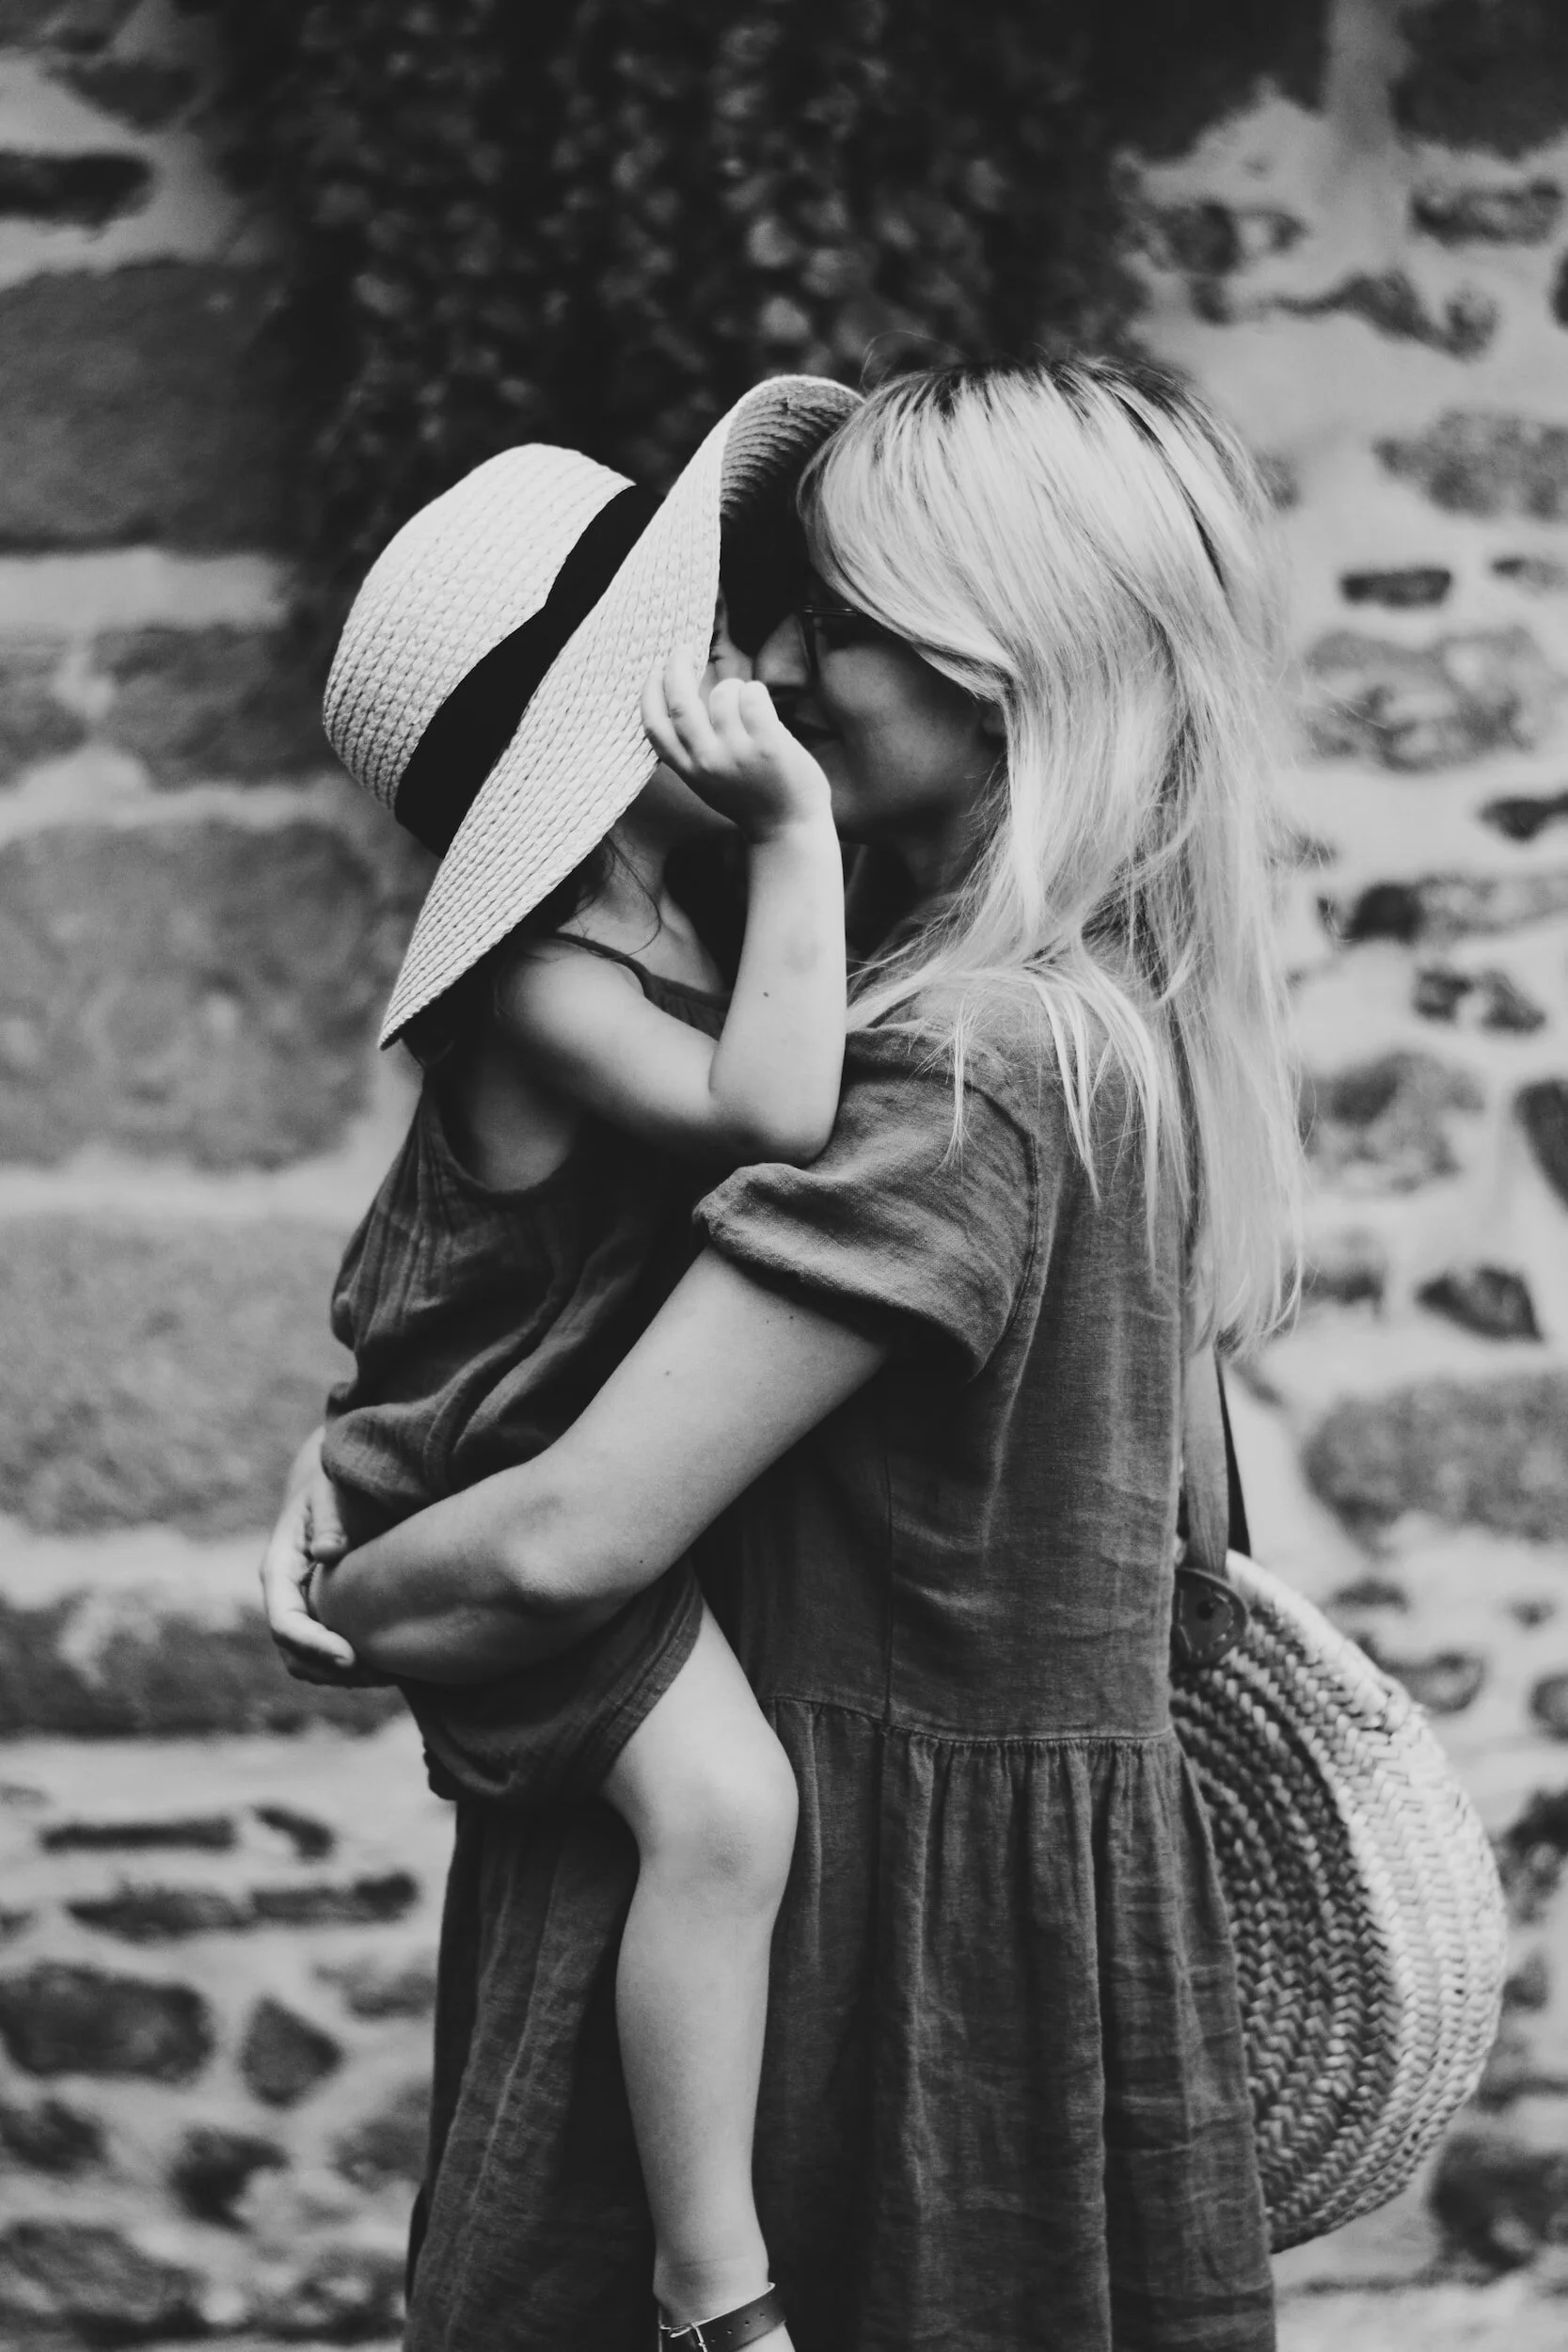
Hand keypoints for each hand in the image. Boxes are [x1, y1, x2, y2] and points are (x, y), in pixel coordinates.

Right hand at [259, 1433, 389, 1688]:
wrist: (333, 1487)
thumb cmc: (334, 1485)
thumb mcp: (329, 1493)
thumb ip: (330, 1519)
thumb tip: (328, 1551)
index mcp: (279, 1569)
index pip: (285, 1623)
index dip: (315, 1645)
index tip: (351, 1657)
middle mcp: (284, 1597)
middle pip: (295, 1655)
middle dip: (333, 1670)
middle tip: (383, 1674)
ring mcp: (301, 1610)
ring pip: (310, 1664)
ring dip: (346, 1676)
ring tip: (393, 1672)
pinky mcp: (322, 1617)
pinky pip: (329, 1655)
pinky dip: (355, 1667)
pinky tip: (394, 1662)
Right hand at [642, 647, 829, 839]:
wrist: (788, 829)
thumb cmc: (750, 798)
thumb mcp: (708, 781)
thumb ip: (693, 750)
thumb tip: (679, 699)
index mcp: (689, 771)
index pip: (655, 727)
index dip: (649, 694)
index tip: (653, 672)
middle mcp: (708, 761)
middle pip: (681, 703)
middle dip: (676, 668)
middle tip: (682, 651)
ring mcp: (738, 753)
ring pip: (723, 692)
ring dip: (734, 687)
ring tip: (746, 703)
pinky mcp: (768, 744)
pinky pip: (753, 695)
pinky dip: (756, 692)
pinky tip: (762, 706)